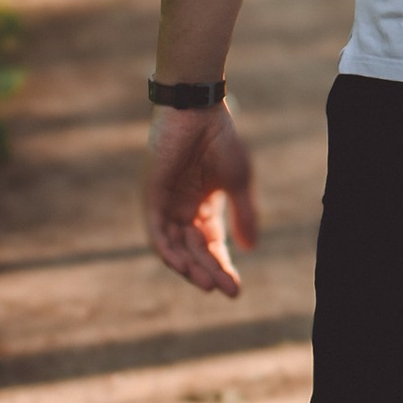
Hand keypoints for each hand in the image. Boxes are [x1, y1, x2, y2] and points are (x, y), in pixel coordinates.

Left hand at [143, 104, 259, 296]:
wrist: (198, 112)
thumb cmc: (220, 141)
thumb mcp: (238, 183)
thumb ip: (243, 215)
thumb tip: (249, 249)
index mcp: (204, 209)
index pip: (212, 247)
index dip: (224, 268)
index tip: (236, 290)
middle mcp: (183, 212)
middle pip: (195, 252)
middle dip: (211, 272)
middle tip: (227, 291)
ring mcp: (166, 206)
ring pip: (176, 248)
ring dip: (190, 268)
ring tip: (208, 284)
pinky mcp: (153, 199)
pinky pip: (157, 234)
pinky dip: (168, 251)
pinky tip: (182, 266)